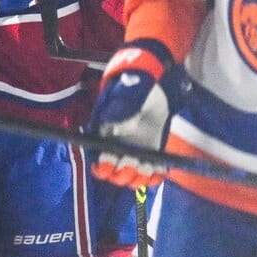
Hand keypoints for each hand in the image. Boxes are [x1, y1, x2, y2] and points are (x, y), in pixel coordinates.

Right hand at [88, 39, 186, 187]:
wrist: (155, 79)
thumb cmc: (135, 82)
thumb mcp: (126, 90)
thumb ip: (120, 107)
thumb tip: (112, 123)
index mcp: (104, 133)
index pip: (97, 159)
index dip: (103, 166)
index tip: (112, 163)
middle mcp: (117, 146)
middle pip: (114, 173)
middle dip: (123, 173)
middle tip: (135, 163)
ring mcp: (135, 150)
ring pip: (132, 176)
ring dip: (138, 178)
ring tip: (147, 168)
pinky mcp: (151, 151)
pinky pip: (150, 171)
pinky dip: (154, 176)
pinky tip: (158, 172)